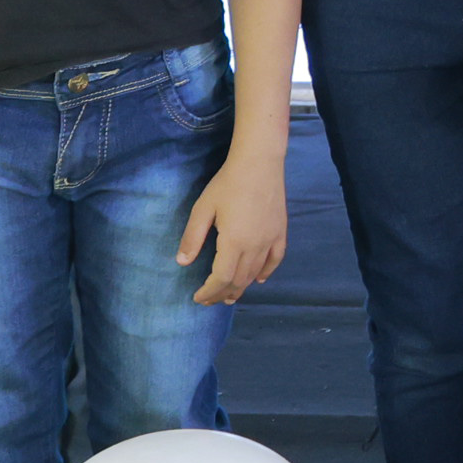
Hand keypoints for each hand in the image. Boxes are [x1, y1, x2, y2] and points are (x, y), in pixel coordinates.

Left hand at [180, 146, 289, 304]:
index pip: (221, 279)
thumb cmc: (227, 183)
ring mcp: (270, 240)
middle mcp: (255, 246)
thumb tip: (182, 262)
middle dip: (222, 294)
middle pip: (238, 280)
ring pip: (256, 273)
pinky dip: (266, 273)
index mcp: (234, 242)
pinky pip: (275, 260)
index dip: (209, 292)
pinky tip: (259, 279)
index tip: (198, 298)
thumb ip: (192, 237)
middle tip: (210, 300)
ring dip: (241, 287)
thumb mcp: (203, 209)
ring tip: (229, 296)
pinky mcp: (280, 232)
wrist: (259, 162)